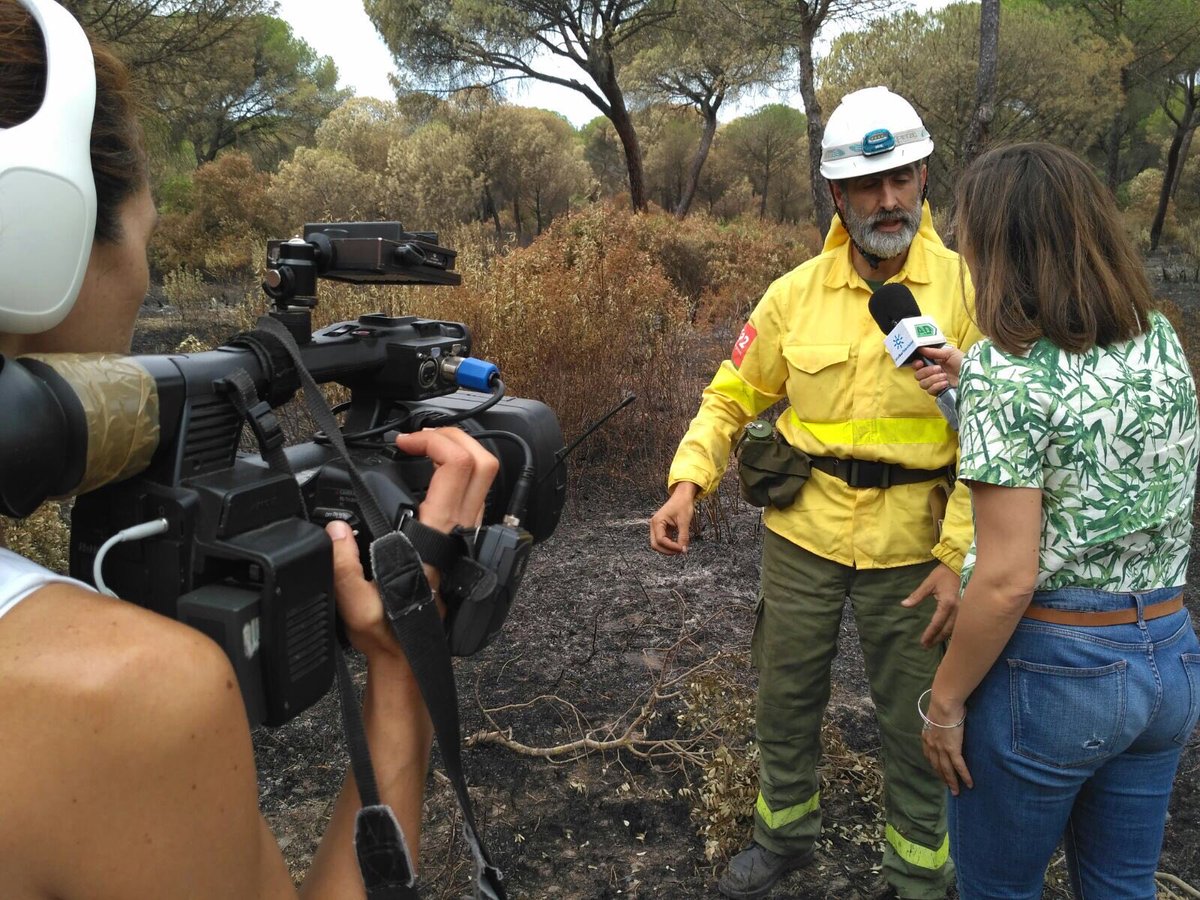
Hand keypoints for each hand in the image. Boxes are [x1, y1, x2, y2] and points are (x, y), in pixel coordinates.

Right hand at [330, 427, 498, 661]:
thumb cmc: (390, 632)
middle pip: (482, 461)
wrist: (414, 658)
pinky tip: (429, 476)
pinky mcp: (466, 540)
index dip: (433, 441)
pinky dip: (457, 472)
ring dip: (458, 451)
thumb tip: (334, 530)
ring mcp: (469, 534)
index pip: (456, 467)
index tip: (403, 443)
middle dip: (452, 434)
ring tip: (422, 449)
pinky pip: (475, 494)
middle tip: (418, 437)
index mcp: (438, 536)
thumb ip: (342, 566)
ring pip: (484, 477)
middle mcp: (462, 530)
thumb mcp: (355, 604)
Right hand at [649, 482, 698, 554]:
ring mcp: (657, 527)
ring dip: (668, 548)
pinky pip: (663, 540)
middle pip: (655, 544)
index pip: (661, 540)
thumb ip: (683, 537)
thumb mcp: (684, 521)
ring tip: (680, 548)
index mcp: (657, 521)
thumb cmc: (683, 504)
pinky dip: (669, 544)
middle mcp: (654, 525)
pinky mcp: (662, 528)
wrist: (683, 495)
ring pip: (658, 544)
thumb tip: (683, 550)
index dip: (671, 547)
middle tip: (680, 551)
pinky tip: (678, 544)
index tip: (682, 549)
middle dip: (667, 550)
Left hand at [901, 562, 961, 646]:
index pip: (937, 623)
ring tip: (936, 643)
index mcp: (947, 603)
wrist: (962, 563)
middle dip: (937, 639)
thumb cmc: (944, 573)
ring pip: (957, 629)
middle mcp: (959, 609)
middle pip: (947, 630)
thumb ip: (917, 595)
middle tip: (927, 646)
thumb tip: (904, 605)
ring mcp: (966, 610)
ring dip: (946, 637)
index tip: (923, 643)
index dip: (929, 634)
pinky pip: (963, 624)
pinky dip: (956, 631)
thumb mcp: (929, 583)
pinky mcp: (970, 608)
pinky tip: (949, 635)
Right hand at [913, 345, 963, 395]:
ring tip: (945, 376)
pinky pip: (930, 391)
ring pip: (922, 384)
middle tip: (939, 369)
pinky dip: (937, 386)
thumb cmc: (964, 362)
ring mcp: (935, 383)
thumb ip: (934, 352)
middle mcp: (932, 374)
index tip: (920, 363)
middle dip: (927, 372)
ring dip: (933, 379)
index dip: (916, 364)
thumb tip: (920, 348)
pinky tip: (946, 383)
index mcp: (933, 363)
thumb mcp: (950, 353)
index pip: (917, 365)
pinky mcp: (939, 392)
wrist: (973, 375)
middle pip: (918, 375)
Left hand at [921, 694, 971, 794]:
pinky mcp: (953, 749)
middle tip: (948, 786)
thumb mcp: (936, 715)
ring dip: (952, 782)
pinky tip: (969, 783)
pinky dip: (964, 776)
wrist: (944, 704)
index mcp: (927, 736)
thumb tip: (944, 720)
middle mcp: (932, 745)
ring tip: (956, 791)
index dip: (934, 765)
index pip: (929, 755)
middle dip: (942, 777)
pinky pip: (959, 766)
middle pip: (937, 766)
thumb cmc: (942, 705)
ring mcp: (942, 749)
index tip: (938, 771)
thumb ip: (938, 721)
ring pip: (947, 770)